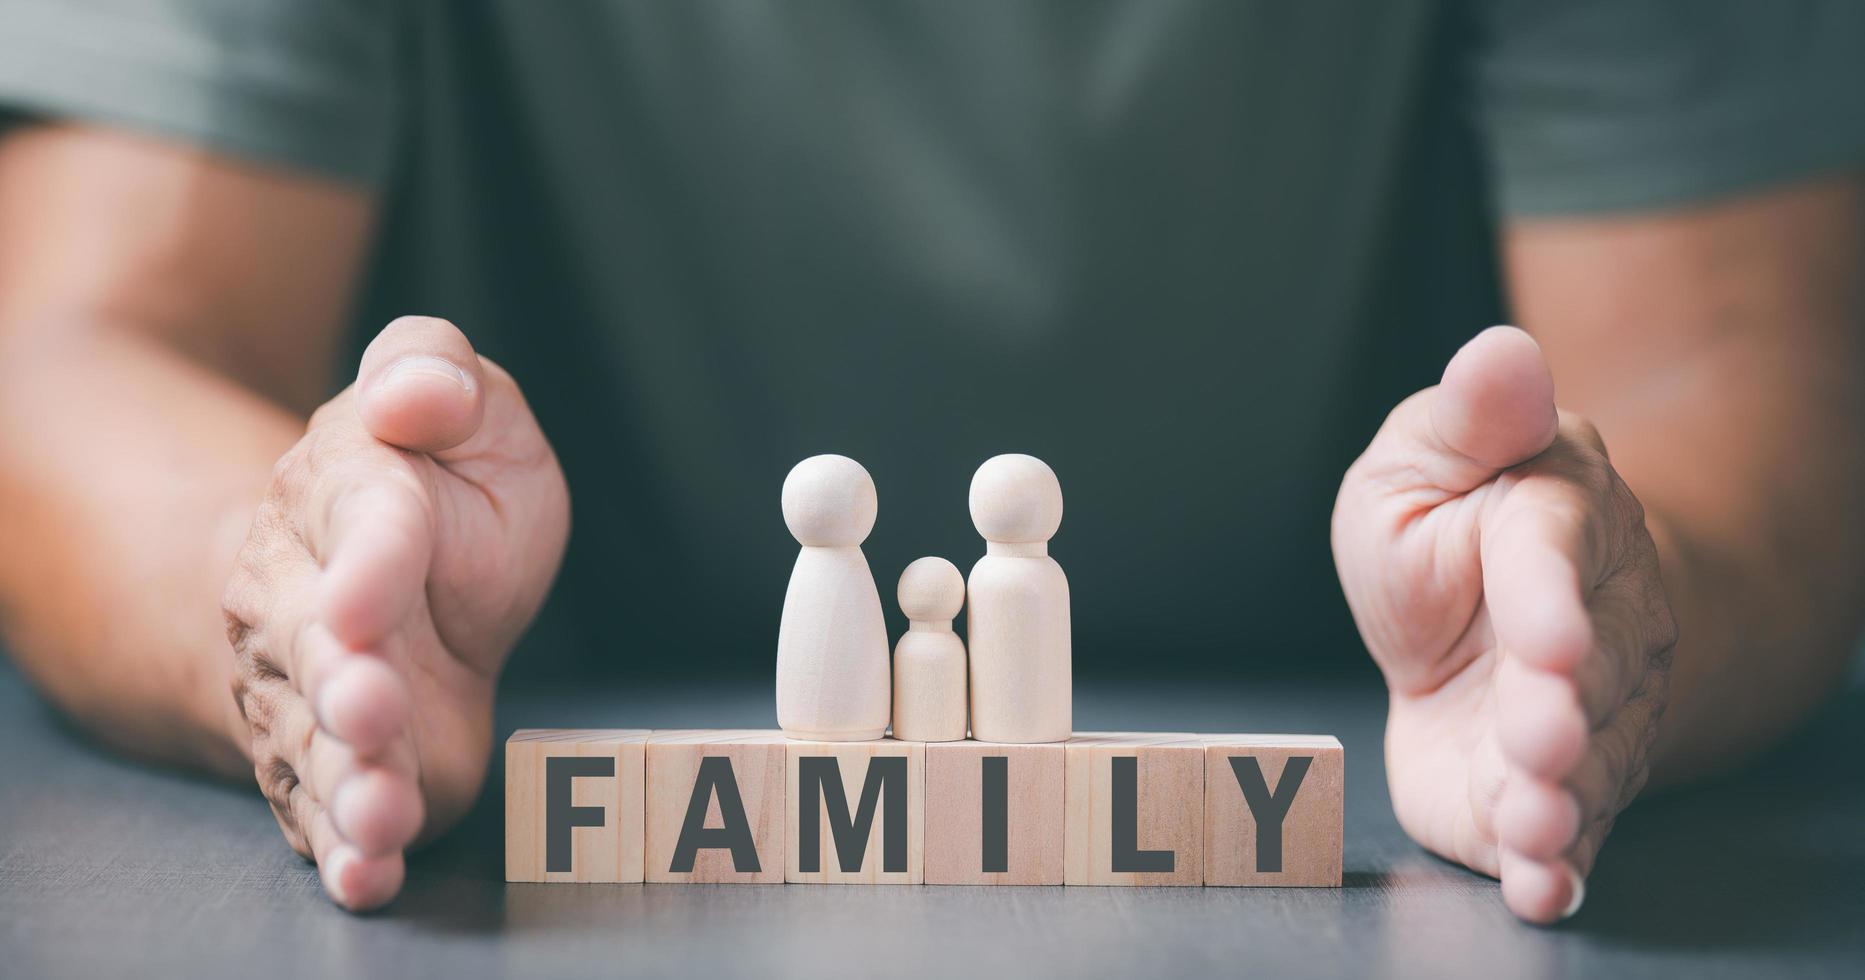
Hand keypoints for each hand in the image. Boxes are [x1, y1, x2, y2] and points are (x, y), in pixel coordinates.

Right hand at [221, 316, 568, 909]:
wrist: (386, 580)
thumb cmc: (439, 485)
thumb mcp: (463, 406)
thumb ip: (436, 373)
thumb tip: (413, 389)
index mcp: (352, 501)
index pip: (366, 528)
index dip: (366, 565)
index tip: (363, 602)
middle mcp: (313, 603)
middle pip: (321, 648)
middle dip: (343, 683)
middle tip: (369, 709)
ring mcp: (320, 694)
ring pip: (322, 742)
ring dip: (351, 782)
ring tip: (379, 814)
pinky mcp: (346, 764)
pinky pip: (333, 812)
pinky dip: (350, 851)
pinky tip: (368, 875)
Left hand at [1332, 326, 1677, 923]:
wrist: (1486, 627)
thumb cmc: (1451, 529)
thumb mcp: (1426, 460)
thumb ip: (1467, 420)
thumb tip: (1502, 349)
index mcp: (1549, 523)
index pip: (1551, 554)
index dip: (1548, 596)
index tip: (1550, 636)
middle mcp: (1587, 626)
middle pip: (1584, 670)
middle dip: (1565, 706)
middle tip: (1542, 733)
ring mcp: (1578, 716)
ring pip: (1586, 761)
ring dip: (1561, 798)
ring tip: (1536, 821)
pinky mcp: (1543, 789)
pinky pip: (1566, 832)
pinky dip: (1555, 865)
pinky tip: (1542, 886)